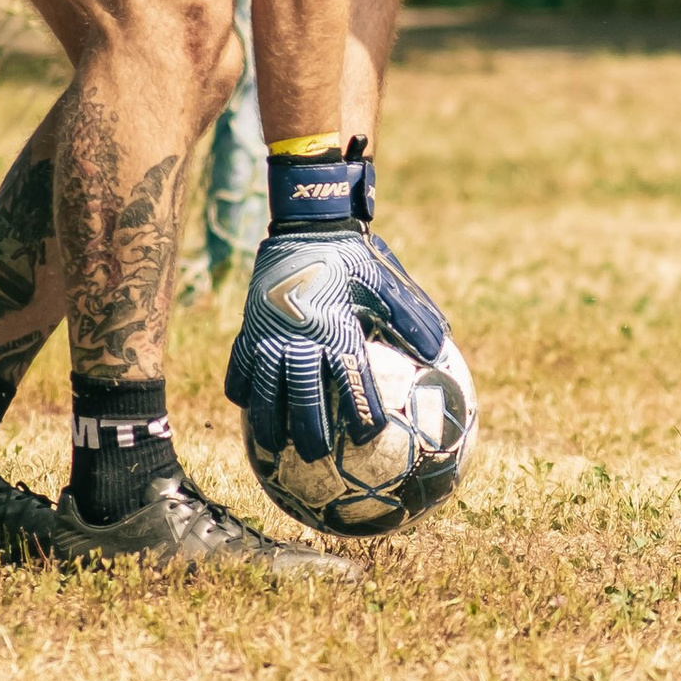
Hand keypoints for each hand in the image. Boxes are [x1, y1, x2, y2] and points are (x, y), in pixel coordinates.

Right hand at [224, 145, 450, 461]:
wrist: (306, 223)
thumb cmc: (352, 255)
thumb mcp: (385, 280)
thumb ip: (411, 315)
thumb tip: (441, 347)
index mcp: (338, 329)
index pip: (351, 381)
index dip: (360, 411)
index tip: (368, 437)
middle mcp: (300, 337)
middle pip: (302, 394)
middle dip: (308, 429)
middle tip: (314, 457)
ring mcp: (269, 333)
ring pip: (264, 387)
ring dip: (267, 420)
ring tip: (270, 448)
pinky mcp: (249, 324)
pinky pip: (239, 362)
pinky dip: (240, 385)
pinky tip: (243, 405)